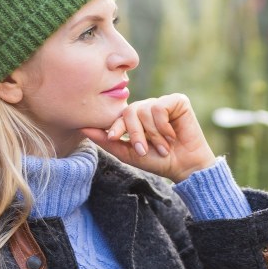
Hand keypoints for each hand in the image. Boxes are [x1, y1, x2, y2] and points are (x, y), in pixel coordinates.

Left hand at [81, 93, 216, 182]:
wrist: (184, 167)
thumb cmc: (158, 161)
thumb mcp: (128, 153)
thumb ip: (107, 140)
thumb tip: (83, 128)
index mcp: (135, 119)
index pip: (119, 116)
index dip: (116, 126)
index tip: (114, 137)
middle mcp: (147, 108)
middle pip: (130, 111)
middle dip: (135, 133)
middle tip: (144, 150)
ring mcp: (162, 103)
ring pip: (145, 110)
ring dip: (153, 134)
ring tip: (164, 146)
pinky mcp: (177, 101)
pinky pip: (160, 107)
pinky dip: (164, 126)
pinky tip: (172, 135)